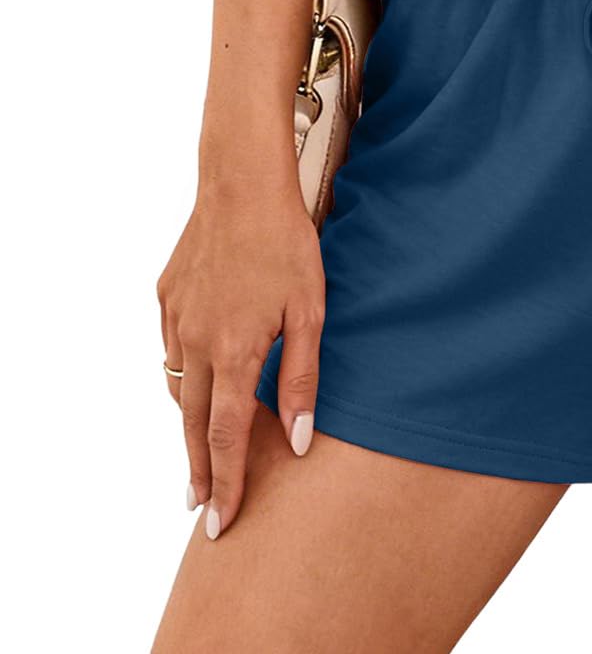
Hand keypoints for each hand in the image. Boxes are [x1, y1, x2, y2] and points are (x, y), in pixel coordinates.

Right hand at [157, 179, 323, 538]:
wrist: (241, 184)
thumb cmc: (286, 244)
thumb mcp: (310, 312)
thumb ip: (302, 379)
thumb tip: (295, 442)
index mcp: (234, 352)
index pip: (225, 437)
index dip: (225, 483)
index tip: (221, 522)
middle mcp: (197, 343)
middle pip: (193, 424)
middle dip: (199, 469)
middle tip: (201, 506)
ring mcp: (176, 319)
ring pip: (179, 386)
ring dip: (190, 421)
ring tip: (202, 449)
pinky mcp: (167, 296)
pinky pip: (173, 348)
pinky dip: (184, 371)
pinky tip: (199, 375)